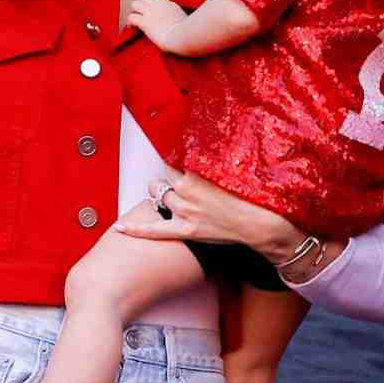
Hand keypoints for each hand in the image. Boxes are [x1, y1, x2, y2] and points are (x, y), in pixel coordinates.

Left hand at [113, 168, 303, 263]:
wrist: (261, 225)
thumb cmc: (250, 197)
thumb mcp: (229, 172)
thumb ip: (209, 164)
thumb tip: (198, 151)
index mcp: (197, 174)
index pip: (173, 163)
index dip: (175, 166)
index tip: (176, 166)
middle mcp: (187, 191)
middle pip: (163, 180)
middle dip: (167, 181)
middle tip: (179, 186)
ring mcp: (185, 212)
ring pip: (159, 196)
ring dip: (161, 196)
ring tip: (170, 198)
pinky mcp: (186, 230)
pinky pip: (155, 229)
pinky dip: (137, 228)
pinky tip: (122, 226)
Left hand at [127, 0, 187, 48]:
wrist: (182, 35)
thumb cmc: (188, 31)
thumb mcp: (187, 19)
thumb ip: (181, 17)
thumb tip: (184, 22)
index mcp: (170, 4)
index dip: (155, 6)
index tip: (155, 12)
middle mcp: (158, 5)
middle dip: (142, 4)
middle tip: (142, 13)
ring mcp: (150, 12)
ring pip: (135, 4)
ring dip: (135, 11)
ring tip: (136, 19)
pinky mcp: (144, 22)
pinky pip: (131, 17)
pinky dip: (131, 22)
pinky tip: (132, 27)